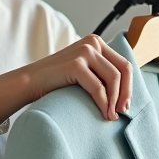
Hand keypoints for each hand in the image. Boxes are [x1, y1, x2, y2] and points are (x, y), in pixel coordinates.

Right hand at [0, 35, 132, 122]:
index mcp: (97, 43)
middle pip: (123, 70)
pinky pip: (98, 87)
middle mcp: (93, 43)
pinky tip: (103, 113)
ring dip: (115, 100)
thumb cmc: (57, 81)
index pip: (123, 64)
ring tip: (111, 116)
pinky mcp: (76, 64)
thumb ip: (101, 73)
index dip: (129, 86)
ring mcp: (84, 51)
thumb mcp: (84, 72)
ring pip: (113, 78)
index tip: (125, 106)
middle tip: (122, 112)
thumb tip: (126, 93)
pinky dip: (103, 103)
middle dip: (125, 93)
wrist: (29, 82)